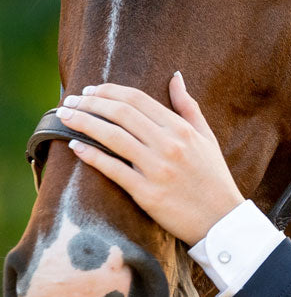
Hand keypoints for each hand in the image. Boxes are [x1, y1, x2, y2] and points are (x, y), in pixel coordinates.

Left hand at [55, 73, 244, 245]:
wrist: (221, 220)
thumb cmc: (213, 177)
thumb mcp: (206, 137)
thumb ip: (188, 106)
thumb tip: (175, 76)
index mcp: (181, 128)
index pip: (138, 100)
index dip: (110, 91)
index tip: (90, 90)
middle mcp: (169, 145)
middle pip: (121, 114)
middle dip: (90, 103)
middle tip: (70, 101)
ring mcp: (157, 169)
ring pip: (112, 137)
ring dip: (84, 123)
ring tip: (64, 117)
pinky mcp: (147, 194)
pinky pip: (113, 169)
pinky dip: (91, 155)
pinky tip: (75, 146)